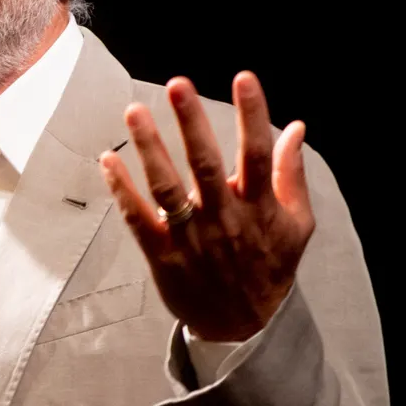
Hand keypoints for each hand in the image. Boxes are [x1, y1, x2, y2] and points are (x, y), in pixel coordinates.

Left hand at [97, 73, 313, 342]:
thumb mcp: (296, 225)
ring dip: (150, 148)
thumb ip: (293, 174)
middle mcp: (224, 219)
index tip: (244, 77)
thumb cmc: (270, 268)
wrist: (244, 328)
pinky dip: (122, 190)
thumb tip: (296, 126)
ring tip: (134, 111)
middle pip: (207, 166)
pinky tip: (108, 160)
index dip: (253, 115)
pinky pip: (138, 219)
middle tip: (177, 85)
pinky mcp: (163, 254)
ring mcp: (191, 238)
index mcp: (259, 208)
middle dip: (192, 124)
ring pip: (167, 188)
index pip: (258, 155)